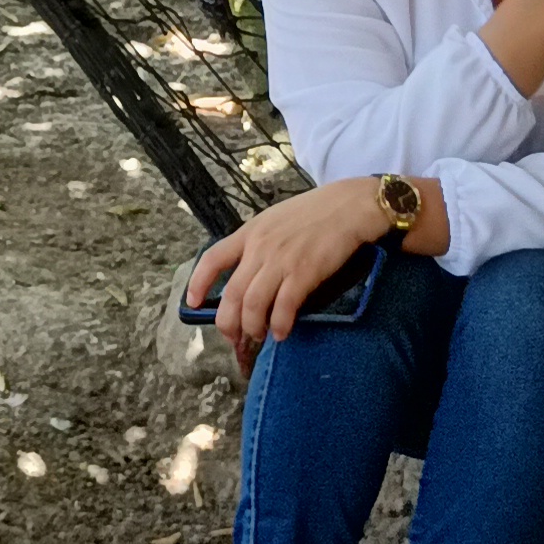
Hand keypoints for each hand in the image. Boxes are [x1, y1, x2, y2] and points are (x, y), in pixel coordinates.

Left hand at [184, 179, 397, 369]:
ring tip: (261, 336)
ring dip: (253, 328)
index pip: (212, 258)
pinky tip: (282, 333)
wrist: (351, 206)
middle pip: (231, 294)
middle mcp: (260, 247)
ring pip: (252, 305)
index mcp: (250, 232)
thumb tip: (250, 272)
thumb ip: (260, 242)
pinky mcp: (304, 272)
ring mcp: (280, 260)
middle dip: (228, 323)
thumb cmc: (317, 212)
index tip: (192, 303)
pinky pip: (283, 307)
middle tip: (235, 337)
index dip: (198, 283)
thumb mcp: (277, 219)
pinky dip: (279, 326)